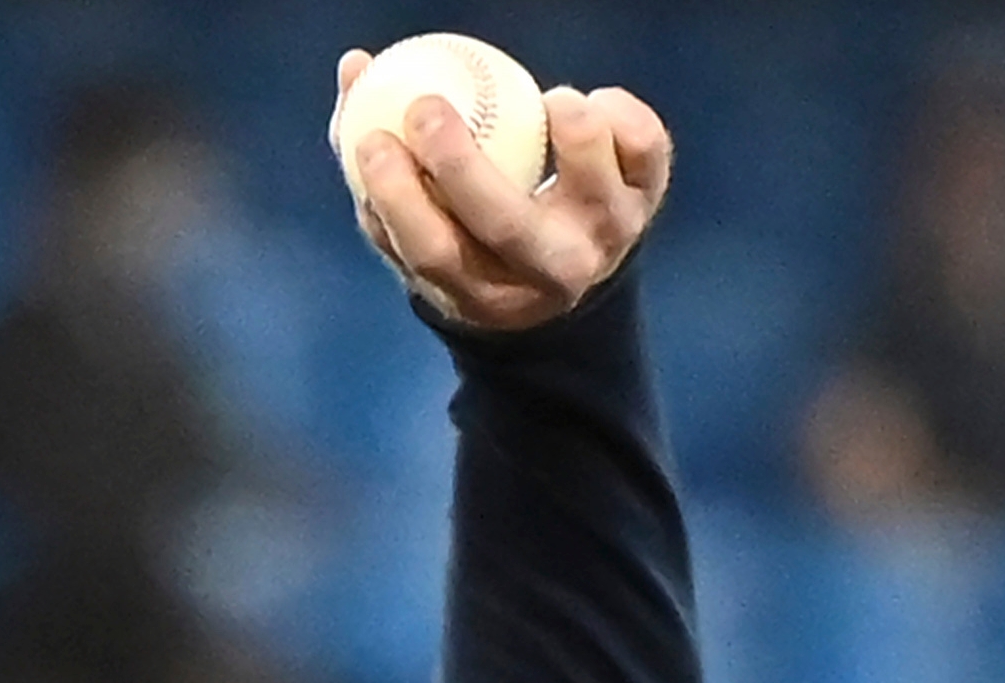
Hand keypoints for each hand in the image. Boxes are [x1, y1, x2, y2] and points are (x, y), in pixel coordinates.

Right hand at [334, 48, 672, 331]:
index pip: (434, 252)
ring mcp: (604, 237)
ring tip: (544, 98)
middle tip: (424, 107)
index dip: (398, 199)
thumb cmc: (473, 239)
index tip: (374, 141)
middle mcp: (547, 274)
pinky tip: (581, 103)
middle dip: (458, 163)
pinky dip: (620, 115)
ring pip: (587, 184)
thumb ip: (379, 166)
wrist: (568, 283)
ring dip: (567, 133)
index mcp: (482, 291)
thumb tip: (356, 70)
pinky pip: (646, 149)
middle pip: (503, 224)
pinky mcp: (648, 196)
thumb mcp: (425, 226)